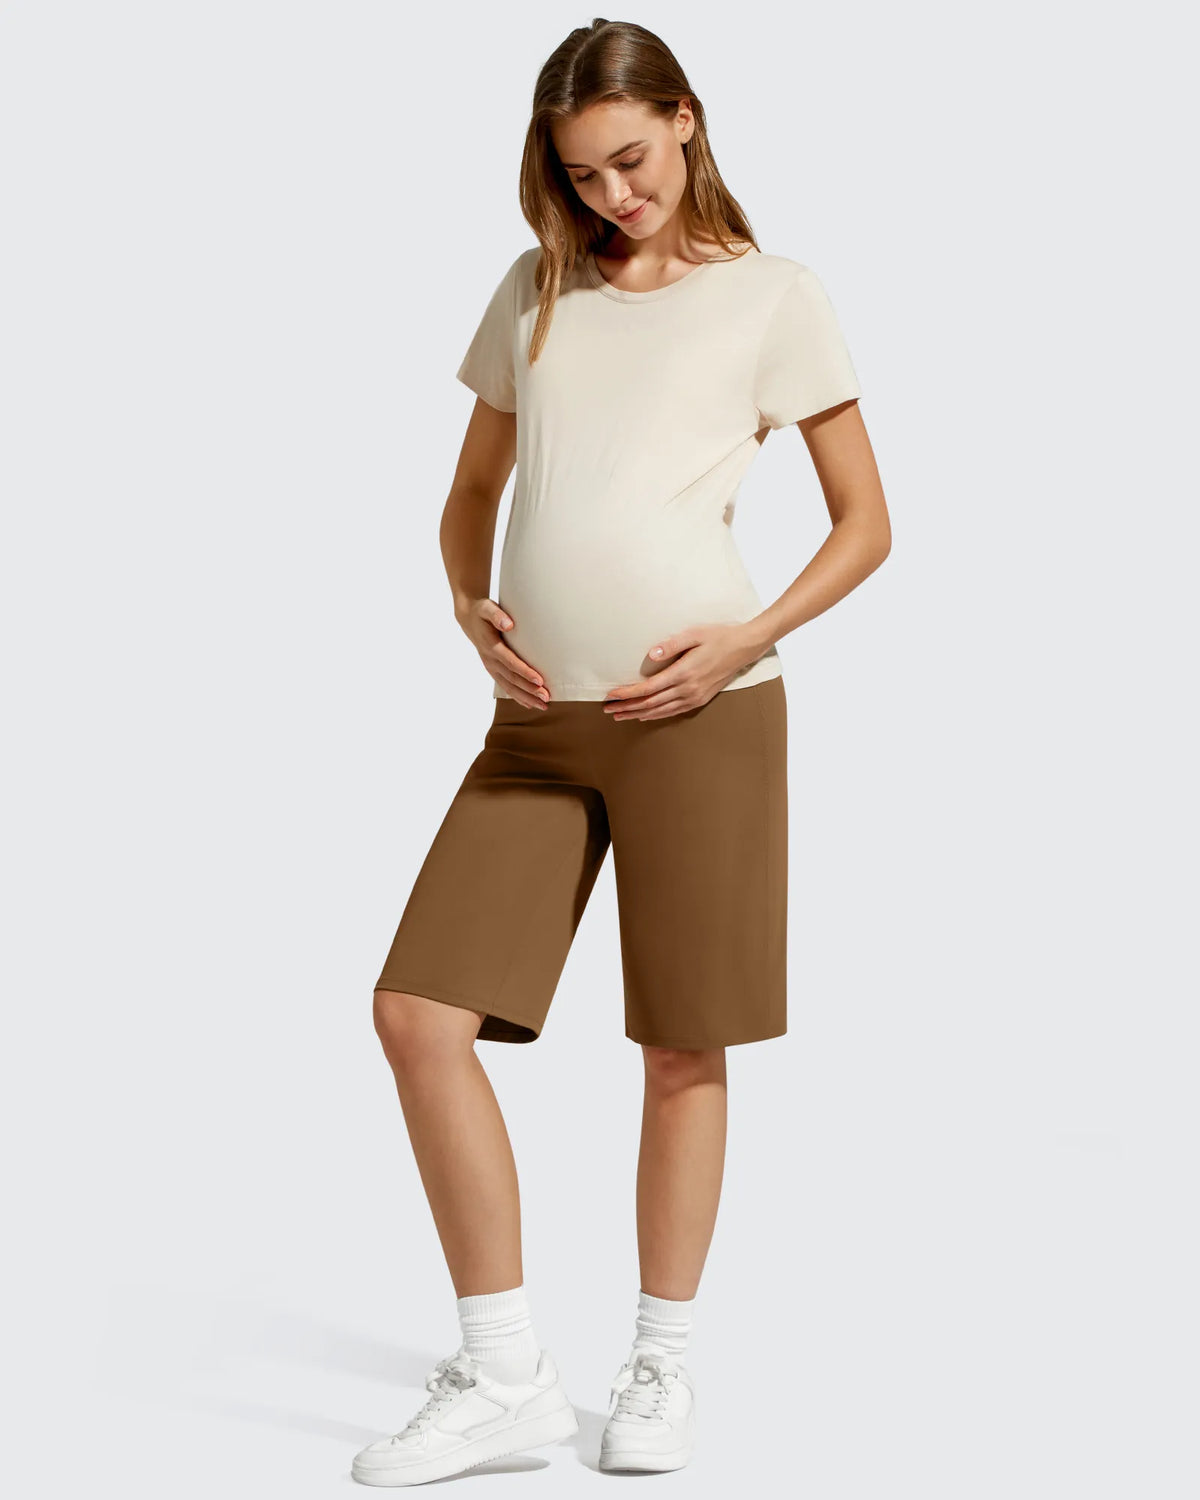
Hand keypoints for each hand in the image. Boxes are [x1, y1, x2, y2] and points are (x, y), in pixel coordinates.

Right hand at [457, 598, 550, 708]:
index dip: (525, 672)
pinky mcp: (493, 670)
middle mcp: (490, 660)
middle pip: (512, 679)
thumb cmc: (482, 612)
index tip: (540, 681)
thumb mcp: (487, 608)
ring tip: (543, 706)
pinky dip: (518, 697)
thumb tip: (509, 625)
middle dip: (530, 690)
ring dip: (526, 697)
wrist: (469, 619)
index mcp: (491, 646)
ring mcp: (491, 667)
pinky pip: (505, 687)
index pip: (510, 662)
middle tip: (547, 698)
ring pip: (509, 687)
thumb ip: (497, 616)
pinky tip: (530, 704)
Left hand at [603, 623, 766, 719]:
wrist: (744, 648)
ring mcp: (694, 697)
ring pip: (660, 711)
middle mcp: (688, 689)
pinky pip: (672, 712)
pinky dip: (655, 715)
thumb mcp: (694, 634)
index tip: (611, 695)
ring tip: (619, 716)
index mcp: (684, 673)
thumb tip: (650, 654)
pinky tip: (644, 716)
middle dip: (627, 707)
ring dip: (638, 714)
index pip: (648, 688)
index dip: (627, 693)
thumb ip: (671, 644)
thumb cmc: (718, 636)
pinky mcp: (699, 699)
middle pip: (650, 703)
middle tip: (607, 709)